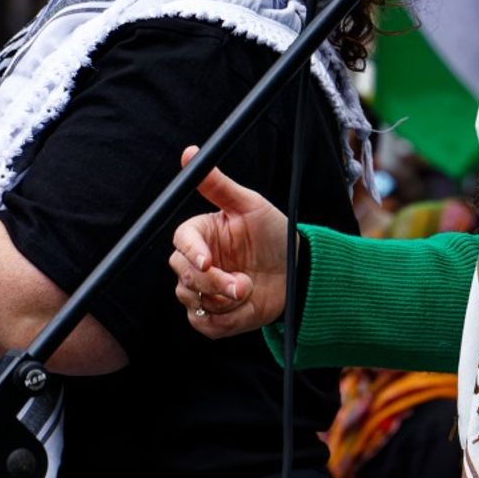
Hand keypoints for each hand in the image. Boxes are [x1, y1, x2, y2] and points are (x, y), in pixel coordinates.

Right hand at [168, 147, 291, 337]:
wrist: (296, 273)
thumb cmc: (273, 234)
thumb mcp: (250, 205)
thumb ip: (218, 185)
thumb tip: (189, 152)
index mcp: (201, 234)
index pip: (182, 241)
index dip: (191, 252)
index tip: (208, 261)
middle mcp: (197, 263)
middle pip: (183, 275)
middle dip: (212, 283)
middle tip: (241, 285)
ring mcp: (202, 291)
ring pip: (192, 301)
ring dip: (223, 302)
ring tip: (249, 290)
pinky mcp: (212, 316)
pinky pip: (205, 324)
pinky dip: (227, 320)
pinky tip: (246, 306)